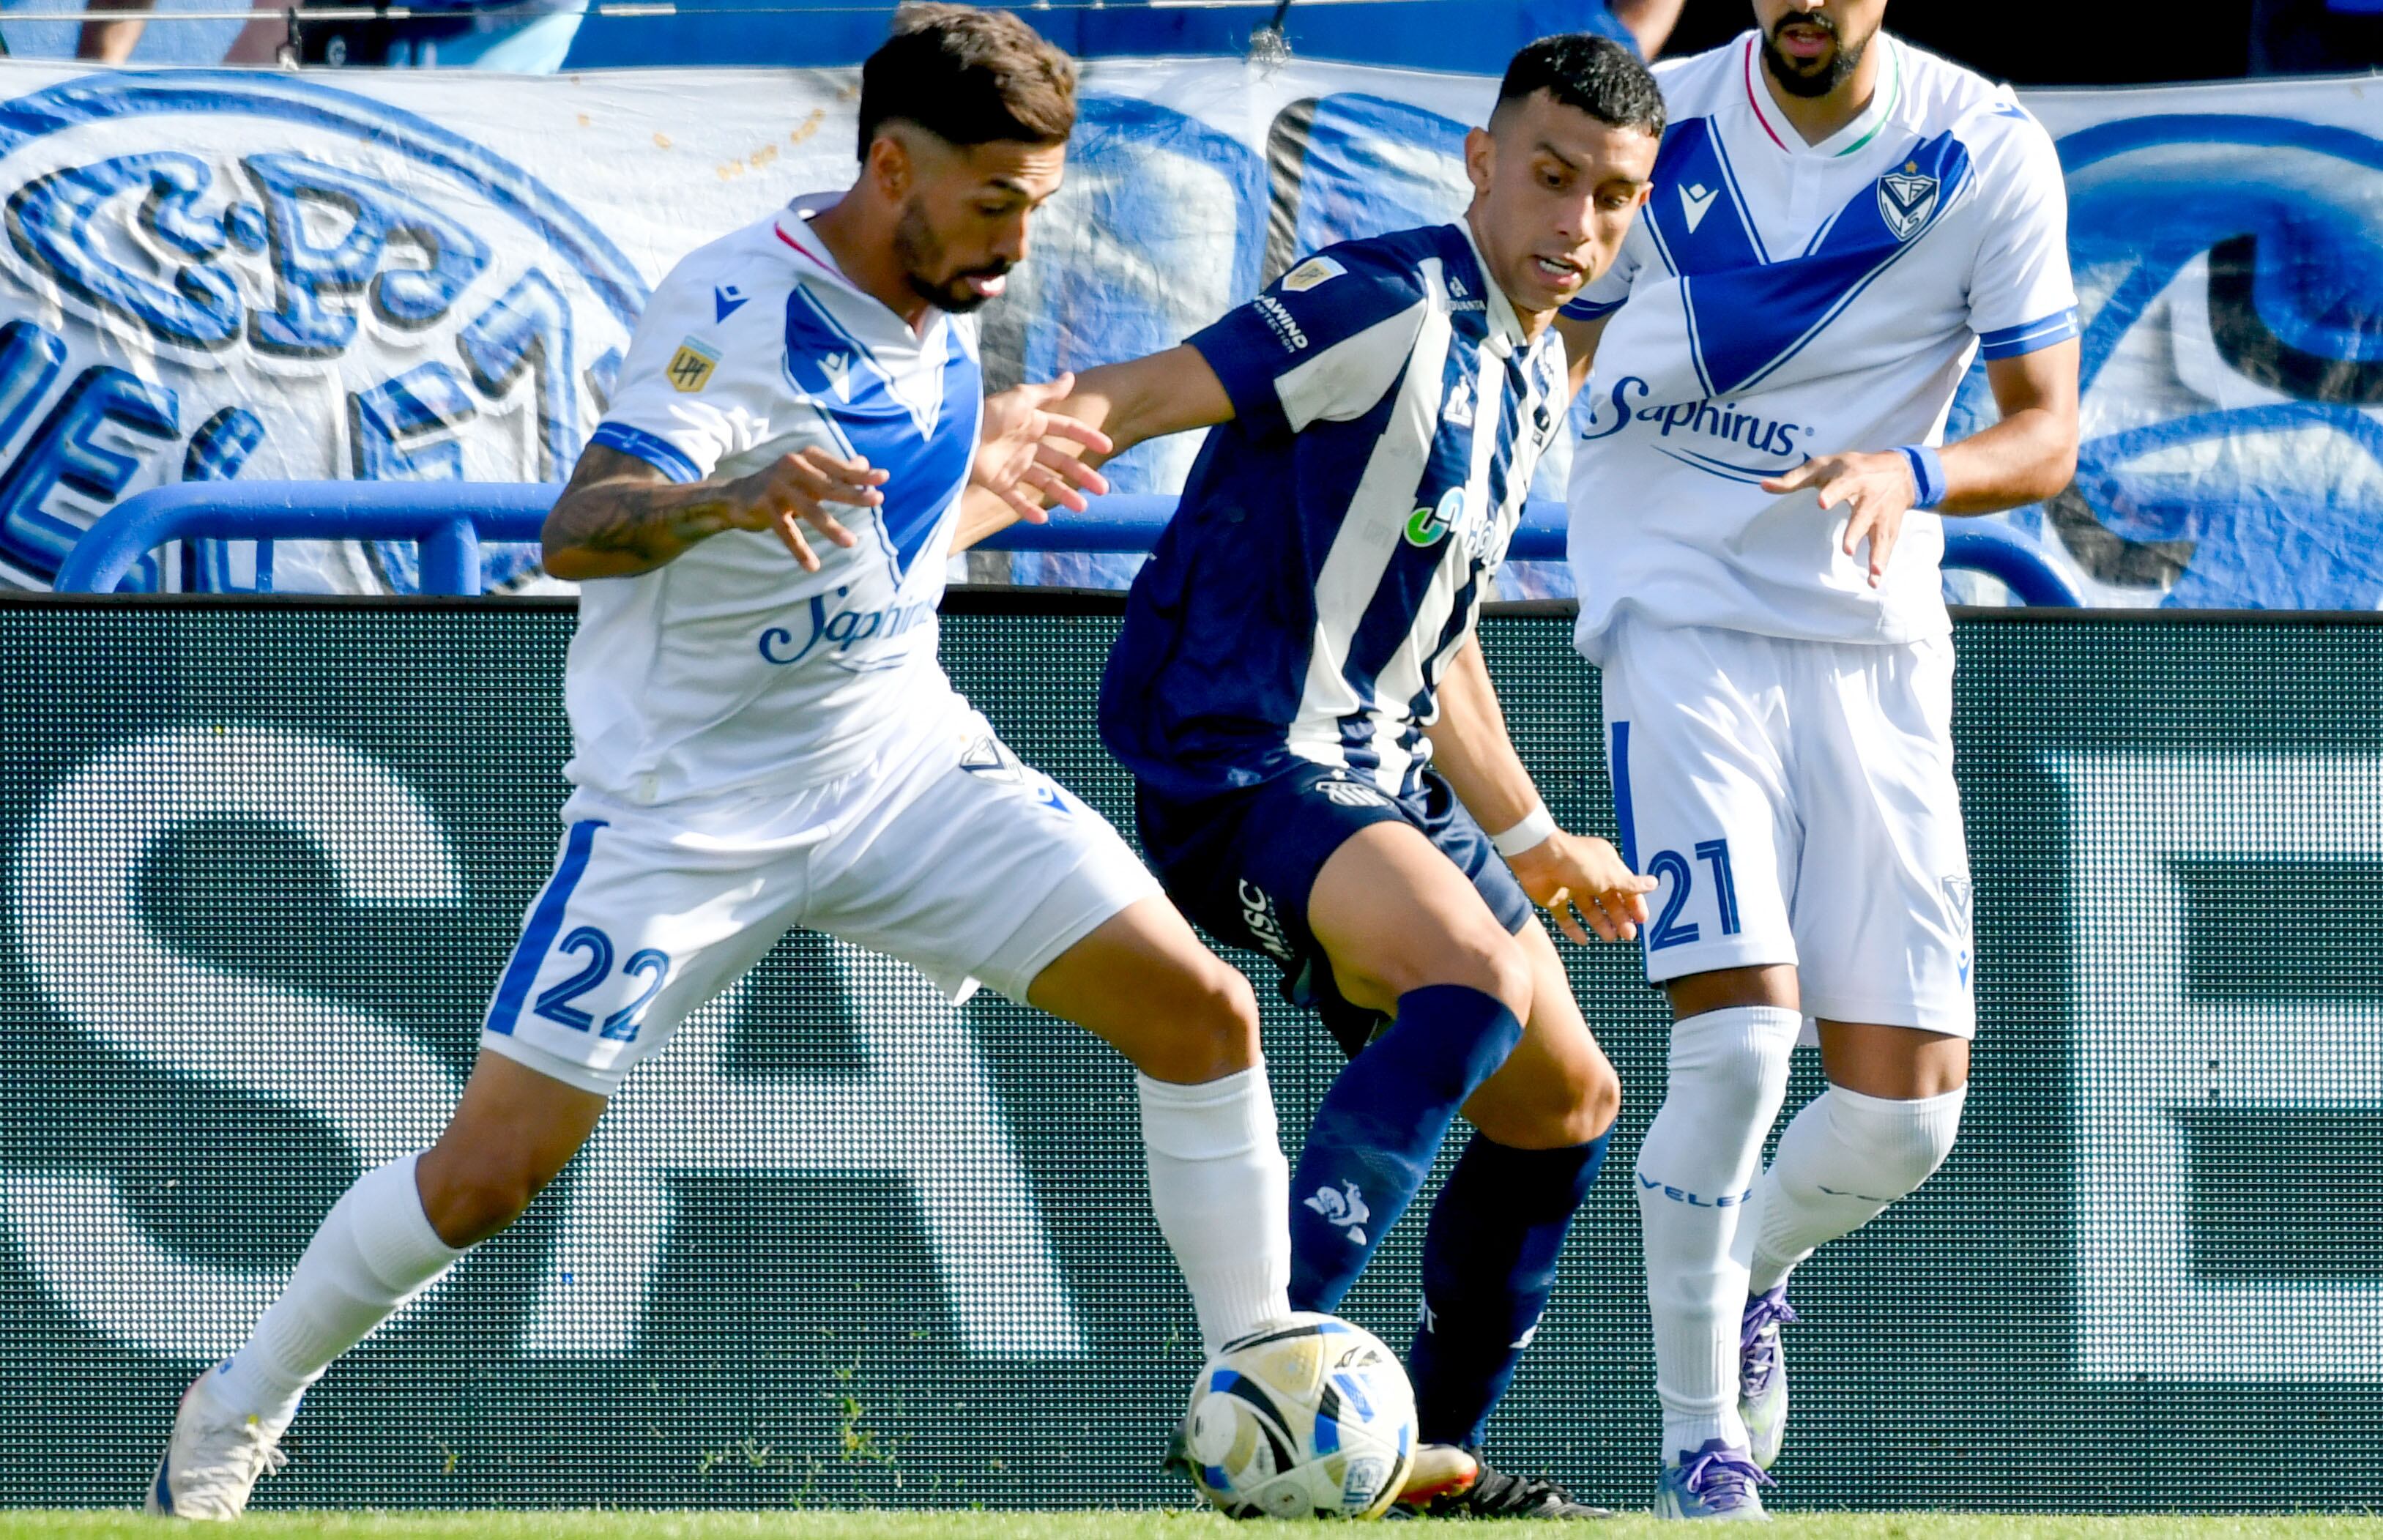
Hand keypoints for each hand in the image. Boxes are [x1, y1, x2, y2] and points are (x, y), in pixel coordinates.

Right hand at [721, 448, 884, 571]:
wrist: (737, 496)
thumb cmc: (783, 484)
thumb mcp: (809, 474)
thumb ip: (836, 471)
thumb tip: (865, 463)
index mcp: (807, 457)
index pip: (839, 468)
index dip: (861, 475)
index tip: (884, 479)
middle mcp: (793, 466)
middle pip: (829, 485)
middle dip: (854, 494)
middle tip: (877, 501)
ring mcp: (777, 486)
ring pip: (811, 510)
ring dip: (831, 527)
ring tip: (851, 543)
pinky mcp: (765, 507)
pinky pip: (787, 532)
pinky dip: (800, 550)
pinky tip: (813, 566)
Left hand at [974, 371, 1114, 523]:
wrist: (956, 435)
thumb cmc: (989, 413)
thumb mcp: (1021, 398)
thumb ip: (1047, 392)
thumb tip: (1070, 376)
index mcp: (1032, 422)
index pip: (1066, 430)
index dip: (1086, 437)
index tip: (1107, 447)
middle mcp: (1026, 445)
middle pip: (1061, 461)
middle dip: (1082, 474)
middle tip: (1103, 489)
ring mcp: (1012, 465)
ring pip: (1044, 483)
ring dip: (1063, 494)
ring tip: (1081, 508)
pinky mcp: (997, 483)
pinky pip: (1015, 499)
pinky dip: (1027, 510)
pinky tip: (1043, 520)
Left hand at [1507, 831, 1655, 944]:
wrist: (1538, 858)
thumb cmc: (1577, 862)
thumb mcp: (1610, 874)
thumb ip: (1630, 884)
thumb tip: (1654, 883)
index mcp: (1605, 864)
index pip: (1625, 886)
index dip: (1634, 903)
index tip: (1642, 920)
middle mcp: (1589, 875)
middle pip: (1608, 900)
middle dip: (1620, 917)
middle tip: (1629, 935)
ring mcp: (1570, 887)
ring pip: (1589, 910)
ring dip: (1601, 924)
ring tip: (1611, 939)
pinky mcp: (1553, 898)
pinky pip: (1565, 917)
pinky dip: (1574, 929)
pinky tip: (1584, 941)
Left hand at [1761, 449, 1918, 587]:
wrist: (1901, 471)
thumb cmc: (1853, 468)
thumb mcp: (1824, 467)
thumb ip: (1794, 479)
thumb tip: (1762, 486)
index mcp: (1851, 478)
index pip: (1841, 485)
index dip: (1832, 493)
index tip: (1822, 503)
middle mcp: (1869, 497)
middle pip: (1862, 515)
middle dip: (1856, 531)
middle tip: (1847, 550)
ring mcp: (1880, 515)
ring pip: (1878, 534)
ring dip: (1876, 554)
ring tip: (1872, 570)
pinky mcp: (1889, 528)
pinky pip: (1886, 547)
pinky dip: (1882, 563)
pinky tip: (1874, 581)